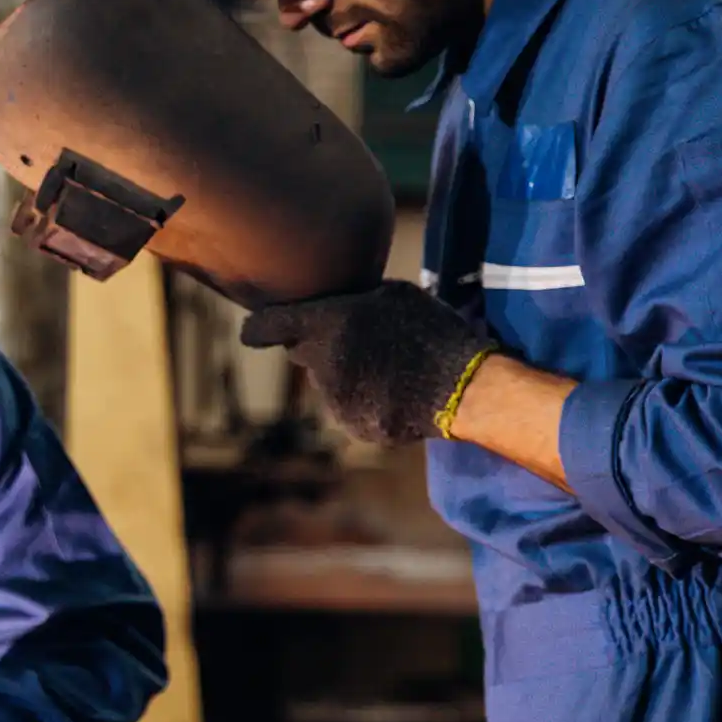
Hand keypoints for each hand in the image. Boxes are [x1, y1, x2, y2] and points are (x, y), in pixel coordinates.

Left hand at [241, 281, 496, 445]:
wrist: (466, 387)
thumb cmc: (432, 329)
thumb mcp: (394, 295)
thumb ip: (351, 300)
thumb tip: (330, 304)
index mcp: (327, 325)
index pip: (266, 327)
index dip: (258, 328)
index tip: (254, 332)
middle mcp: (322, 364)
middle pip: (302, 353)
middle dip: (319, 347)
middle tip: (358, 341)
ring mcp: (336, 400)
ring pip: (327, 384)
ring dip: (346, 376)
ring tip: (390, 368)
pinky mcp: (354, 427)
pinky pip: (349, 410)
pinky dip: (365, 403)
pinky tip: (397, 392)